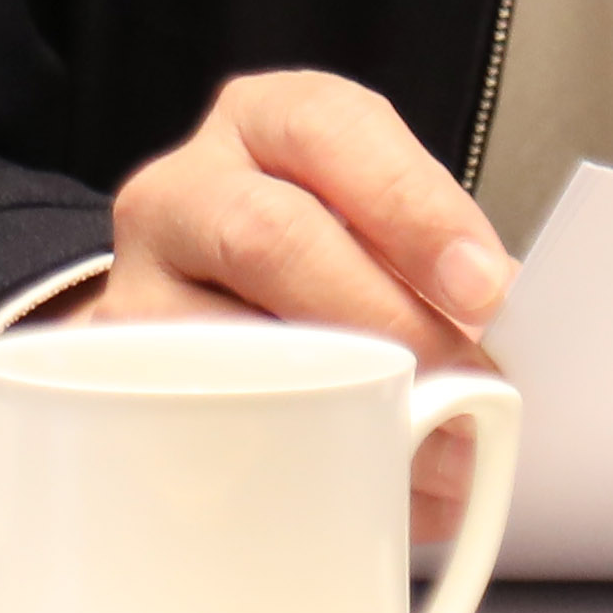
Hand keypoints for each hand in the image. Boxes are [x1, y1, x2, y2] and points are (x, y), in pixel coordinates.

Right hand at [99, 71, 516, 530]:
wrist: (200, 309)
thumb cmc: (316, 260)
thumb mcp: (372, 224)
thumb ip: (434, 264)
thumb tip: (502, 348)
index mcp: (264, 123)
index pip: (331, 131)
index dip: (412, 205)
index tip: (482, 288)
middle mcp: (183, 190)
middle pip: (268, 236)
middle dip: (379, 316)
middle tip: (462, 382)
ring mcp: (133, 287)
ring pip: (222, 342)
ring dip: (338, 408)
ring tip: (427, 454)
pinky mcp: (110, 385)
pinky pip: (192, 429)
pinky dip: (291, 466)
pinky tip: (354, 488)